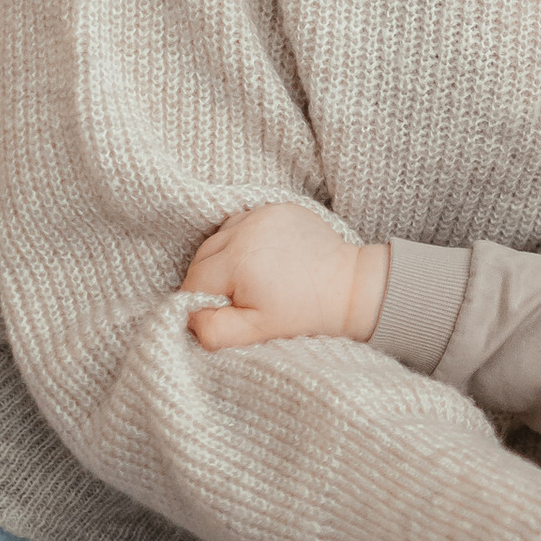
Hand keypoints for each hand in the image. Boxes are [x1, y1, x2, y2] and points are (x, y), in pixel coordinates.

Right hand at [182, 205, 387, 350]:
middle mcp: (247, 229)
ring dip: (225, 259)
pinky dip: (244, 241)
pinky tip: (262, 260)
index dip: (202, 302)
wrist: (351, 290)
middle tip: (238, 300)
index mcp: (237, 259)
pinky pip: (244, 223)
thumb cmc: (305, 314)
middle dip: (211, 280)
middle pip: (203, 256)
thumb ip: (214, 329)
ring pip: (220, 238)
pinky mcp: (279, 208)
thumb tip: (189, 316)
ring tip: (250, 280)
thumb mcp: (257, 332)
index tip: (225, 314)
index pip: (194, 282)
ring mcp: (264, 214)